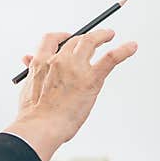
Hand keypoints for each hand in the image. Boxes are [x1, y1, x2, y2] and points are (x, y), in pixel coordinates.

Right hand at [4, 29, 137, 160]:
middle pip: (73, 40)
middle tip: (93, 39)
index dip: (61, 36)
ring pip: (91, 41)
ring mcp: (76, 67)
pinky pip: (111, 58)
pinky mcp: (92, 78)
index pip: (51, 40)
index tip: (67, 38)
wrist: (40, 126)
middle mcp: (58, 60)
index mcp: (41, 62)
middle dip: (84, 37)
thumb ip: (33, 70)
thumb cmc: (34, 113)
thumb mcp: (27, 87)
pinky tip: (131, 46)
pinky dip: (123, 50)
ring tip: (109, 34)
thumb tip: (28, 60)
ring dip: (102, 35)